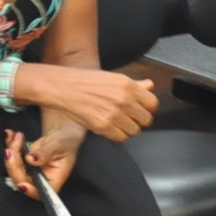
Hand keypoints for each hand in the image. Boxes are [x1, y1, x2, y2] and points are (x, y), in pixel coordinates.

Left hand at [4, 111, 83, 196]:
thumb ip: (45, 154)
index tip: (21, 183)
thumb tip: (30, 159)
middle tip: (12, 146)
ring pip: (13, 168)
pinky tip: (10, 134)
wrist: (62, 134)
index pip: (40, 192)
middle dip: (13, 163)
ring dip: (11, 150)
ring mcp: (29, 172)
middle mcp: (39, 180)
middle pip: (21, 179)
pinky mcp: (22, 163)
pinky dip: (10, 145)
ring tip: (15, 135)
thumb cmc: (66, 142)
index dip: (29, 190)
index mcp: (53, 181)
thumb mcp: (58, 146)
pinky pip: (12, 158)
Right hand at [21, 64, 155, 140]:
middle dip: (138, 121)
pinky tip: (108, 127)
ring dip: (127, 129)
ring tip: (115, 122)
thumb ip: (134, 84)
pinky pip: (121, 138)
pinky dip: (116, 135)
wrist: (62, 87)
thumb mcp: (111, 77)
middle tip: (127, 118)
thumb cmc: (84, 81)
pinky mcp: (103, 126)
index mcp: (127, 85)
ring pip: (134, 131)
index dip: (147, 109)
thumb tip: (149, 85)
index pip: (153, 103)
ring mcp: (114, 114)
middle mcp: (124, 99)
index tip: (140, 111)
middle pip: (146, 120)